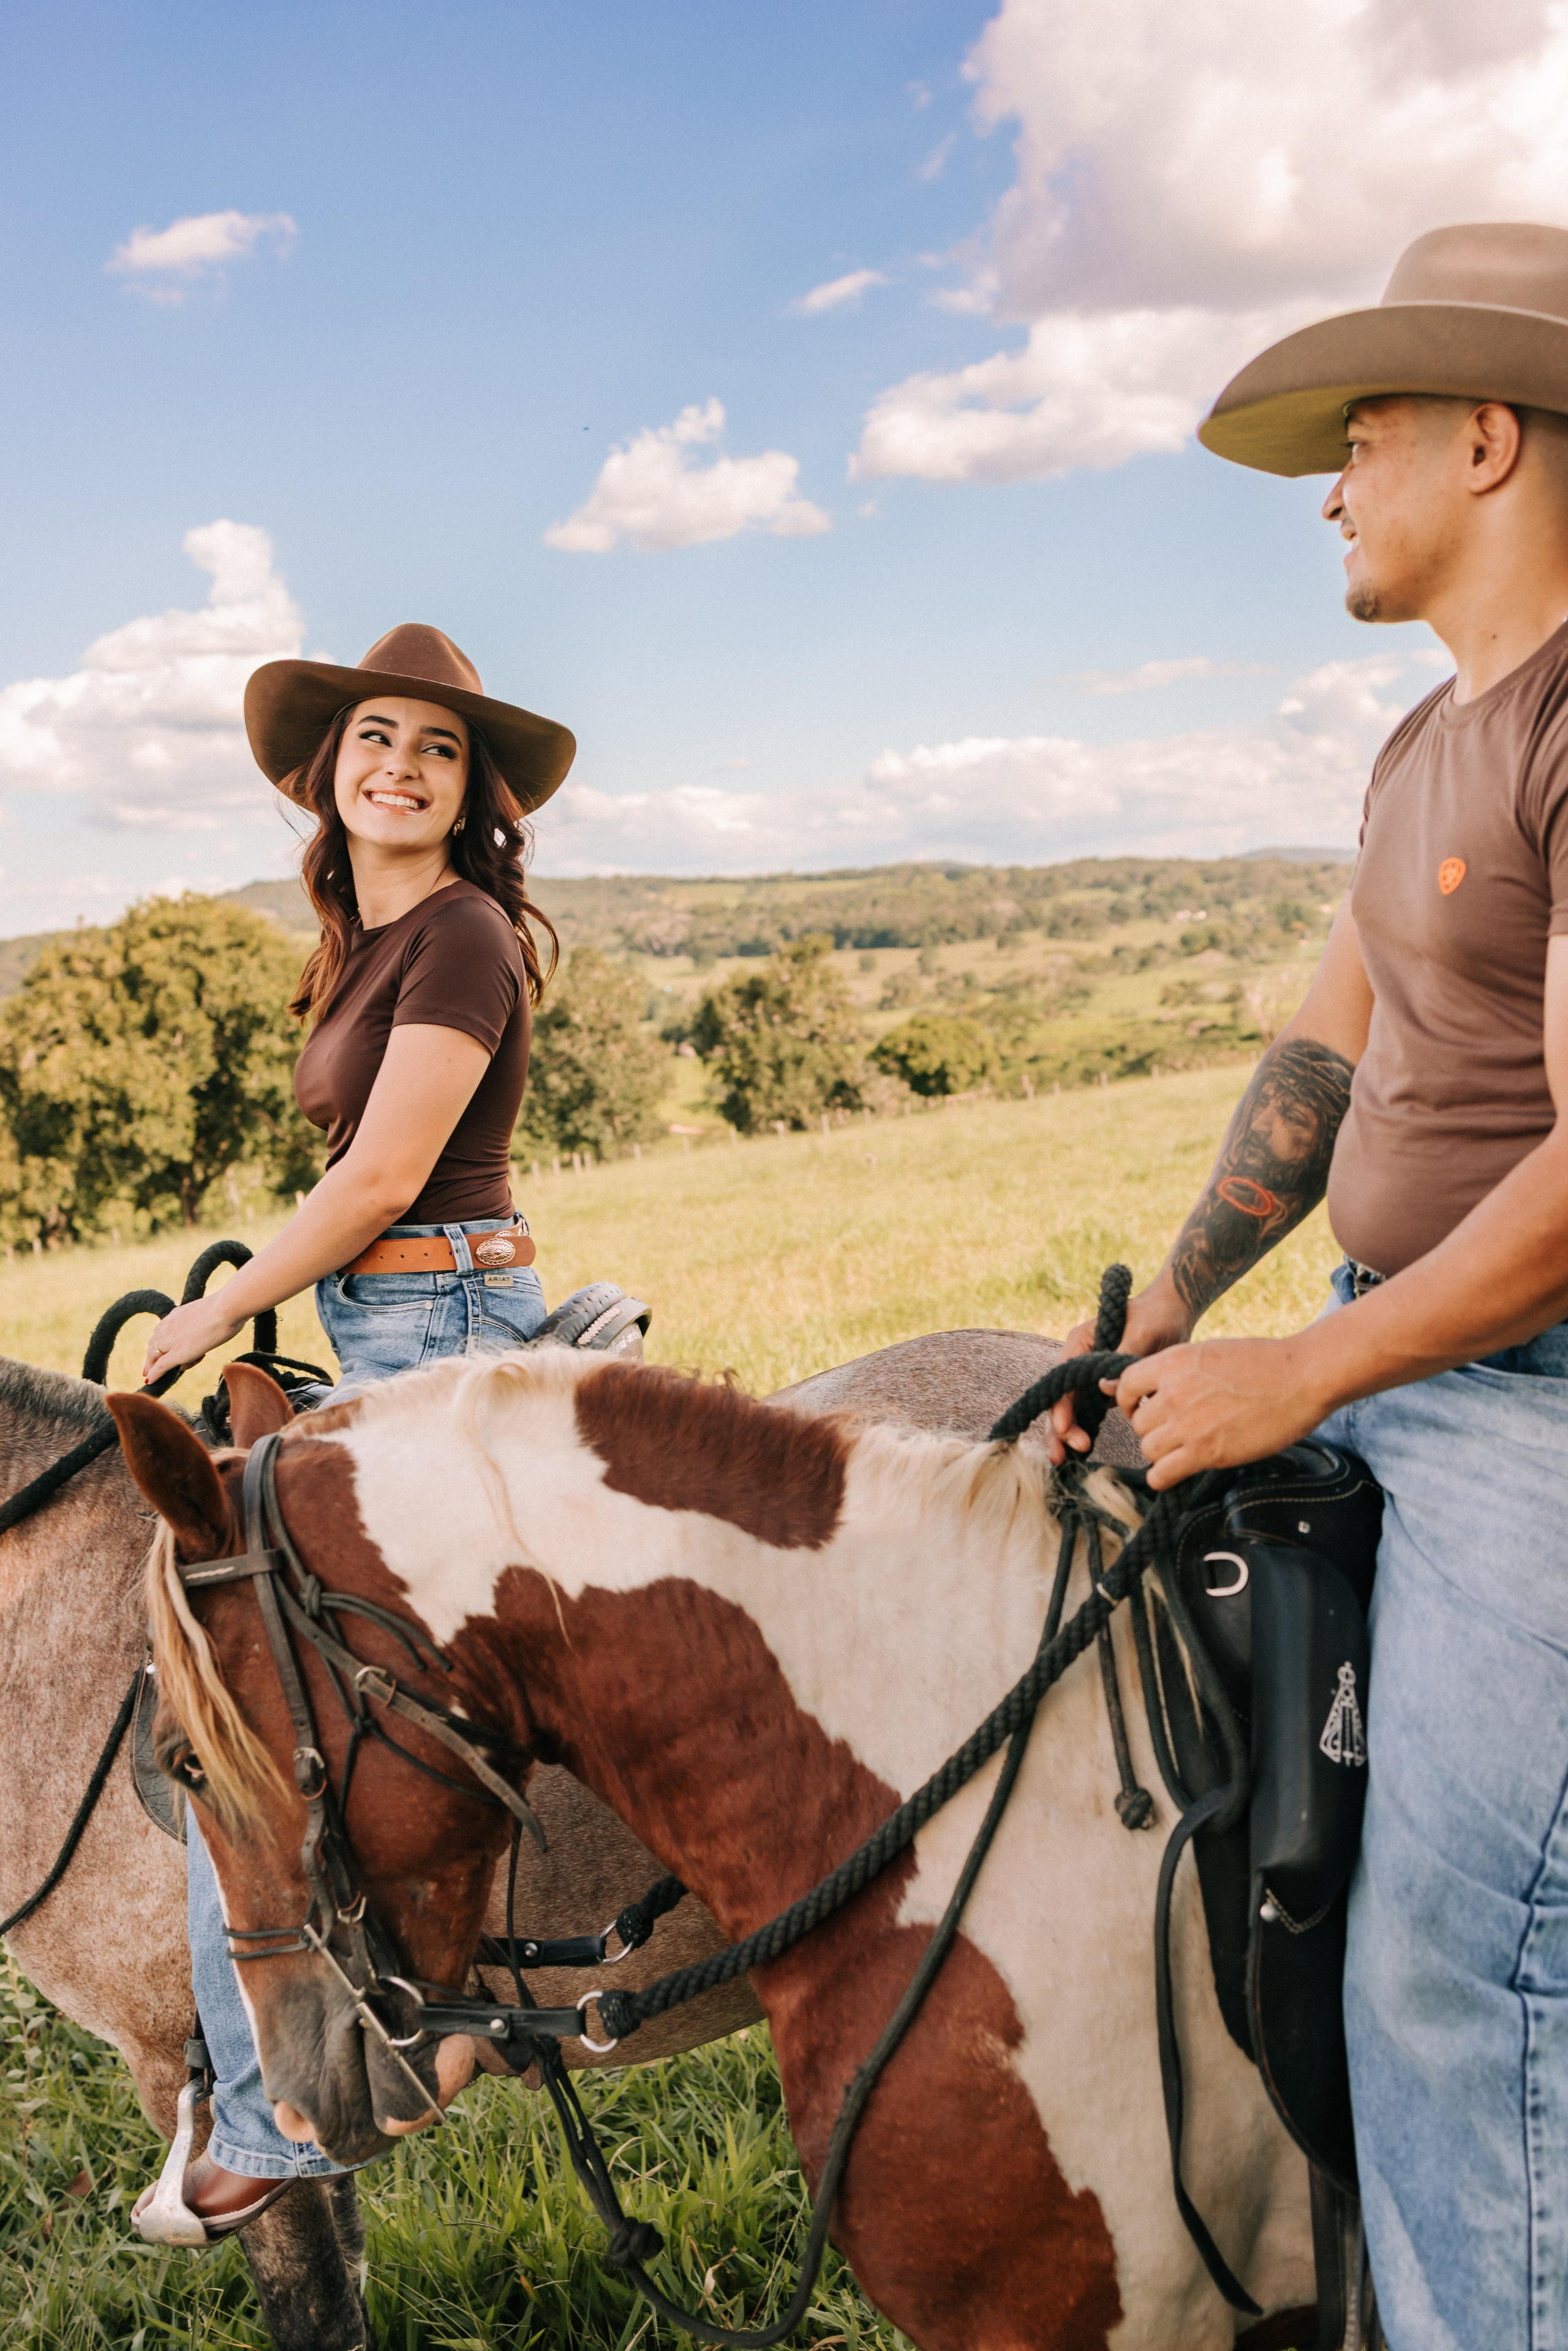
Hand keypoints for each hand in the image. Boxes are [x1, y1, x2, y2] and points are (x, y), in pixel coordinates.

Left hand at [141, 1295, 243, 1385]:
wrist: (226, 1310)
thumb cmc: (228, 1308)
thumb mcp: (210, 1313)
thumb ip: (206, 1320)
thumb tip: (215, 1326)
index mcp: (176, 1315)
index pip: (161, 1331)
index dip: (158, 1342)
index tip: (158, 1349)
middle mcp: (168, 1326)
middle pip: (154, 1344)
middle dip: (151, 1356)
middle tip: (149, 1367)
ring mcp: (171, 1340)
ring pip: (156, 1356)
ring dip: (152, 1366)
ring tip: (150, 1375)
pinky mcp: (177, 1353)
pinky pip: (160, 1366)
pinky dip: (154, 1374)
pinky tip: (150, 1381)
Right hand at [1045, 1274, 1193, 1463]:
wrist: (1173, 1312)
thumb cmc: (1154, 1315)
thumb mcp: (1139, 1333)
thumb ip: (1120, 1360)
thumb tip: (1106, 1391)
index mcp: (1080, 1344)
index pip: (1062, 1380)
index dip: (1060, 1407)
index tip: (1066, 1430)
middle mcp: (1080, 1362)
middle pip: (1061, 1399)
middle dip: (1058, 1429)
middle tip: (1061, 1456)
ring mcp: (1091, 1377)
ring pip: (1073, 1410)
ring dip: (1069, 1434)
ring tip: (1068, 1459)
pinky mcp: (1107, 1388)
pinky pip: (1092, 1412)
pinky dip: (1087, 1429)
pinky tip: (1084, 1451)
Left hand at [1110, 1333, 1328, 1490]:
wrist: (1301, 1377)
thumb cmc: (1262, 1363)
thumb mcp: (1208, 1353)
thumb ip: (1172, 1370)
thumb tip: (1132, 1383)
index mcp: (1173, 1362)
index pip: (1125, 1386)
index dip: (1130, 1401)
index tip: (1144, 1408)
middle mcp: (1173, 1392)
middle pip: (1137, 1423)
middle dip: (1152, 1429)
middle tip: (1174, 1431)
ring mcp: (1188, 1423)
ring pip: (1147, 1449)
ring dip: (1161, 1453)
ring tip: (1183, 1449)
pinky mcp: (1206, 1451)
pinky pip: (1161, 1474)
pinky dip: (1163, 1478)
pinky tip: (1177, 1471)